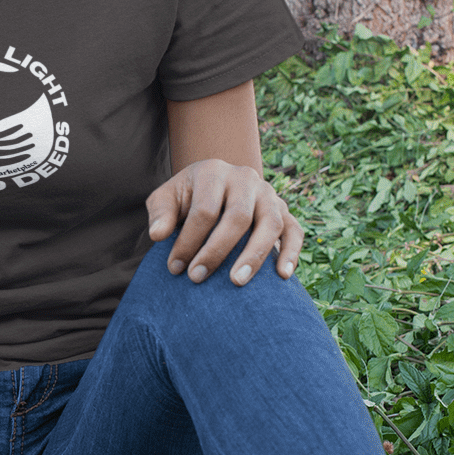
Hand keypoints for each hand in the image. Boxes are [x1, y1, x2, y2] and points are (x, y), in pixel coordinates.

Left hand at [146, 158, 303, 285]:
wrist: (215, 187)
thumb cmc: (187, 198)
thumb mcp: (166, 199)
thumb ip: (160, 214)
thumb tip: (158, 235)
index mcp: (214, 172)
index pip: (205, 210)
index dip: (188, 241)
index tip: (175, 268)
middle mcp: (246, 179)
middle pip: (238, 217)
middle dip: (216, 251)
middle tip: (197, 277)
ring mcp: (269, 195)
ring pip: (271, 224)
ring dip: (254, 256)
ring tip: (237, 282)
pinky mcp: (285, 211)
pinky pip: (295, 231)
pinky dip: (292, 252)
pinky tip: (282, 276)